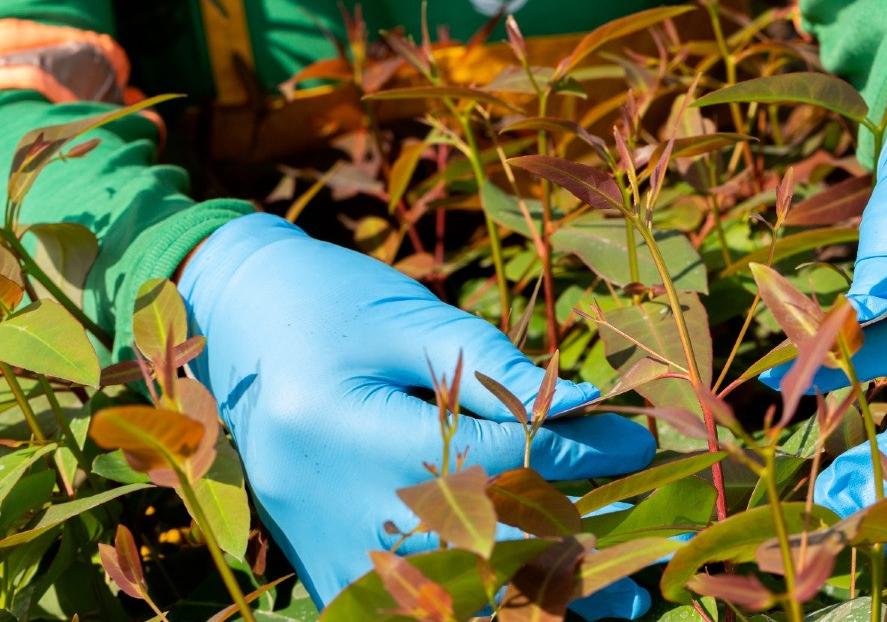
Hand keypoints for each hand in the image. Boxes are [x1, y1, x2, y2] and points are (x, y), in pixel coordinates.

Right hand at [178, 214, 655, 614]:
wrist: (231, 321)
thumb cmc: (326, 301)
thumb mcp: (407, 317)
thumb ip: (491, 365)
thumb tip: (586, 406)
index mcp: (339, 427)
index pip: (484, 456)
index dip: (571, 453)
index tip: (636, 444)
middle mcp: (323, 503)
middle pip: (469, 549)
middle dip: (570, 555)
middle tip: (650, 563)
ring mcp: (316, 543)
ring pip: (442, 600)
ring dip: (531, 605)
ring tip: (617, 611)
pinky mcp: (319, 562)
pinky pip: (402, 606)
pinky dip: (474, 611)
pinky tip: (532, 610)